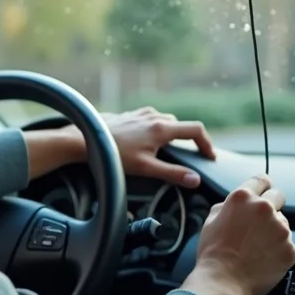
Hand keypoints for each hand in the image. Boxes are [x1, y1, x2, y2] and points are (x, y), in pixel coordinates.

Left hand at [94, 107, 215, 187]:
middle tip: (191, 155)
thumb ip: (172, 173)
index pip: (195, 130)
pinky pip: (151, 119)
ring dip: (173, 133)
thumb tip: (195, 180)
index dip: (207, 143)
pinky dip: (157, 128)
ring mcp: (141, 113)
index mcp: (162, 128)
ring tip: (170, 149)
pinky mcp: (130, 115)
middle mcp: (154, 116)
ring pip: (166, 120)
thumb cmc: (114, 155)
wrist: (86, 139)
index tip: (209, 156)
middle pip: (181, 125)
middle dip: (189, 140)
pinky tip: (147, 140)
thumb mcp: (146, 168)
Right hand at [181, 174, 294, 294]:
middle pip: (278, 196)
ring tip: (255, 247)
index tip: (264, 189)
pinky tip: (262, 258)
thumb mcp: (210, 220)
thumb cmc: (213, 254)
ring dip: (273, 231)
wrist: (222, 282)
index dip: (261, 185)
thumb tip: (238, 204)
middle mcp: (264, 209)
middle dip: (271, 204)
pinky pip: (287, 244)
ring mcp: (280, 229)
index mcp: (242, 198)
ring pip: (282, 223)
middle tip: (260, 221)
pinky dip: (278, 250)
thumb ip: (228, 205)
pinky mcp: (290, 249)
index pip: (261, 179)